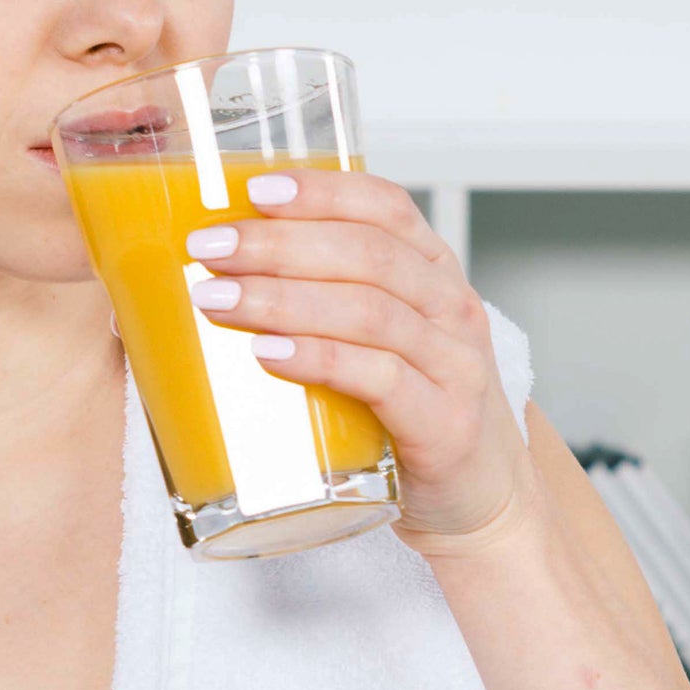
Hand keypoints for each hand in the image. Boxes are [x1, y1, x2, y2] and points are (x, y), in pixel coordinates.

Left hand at [183, 167, 538, 554]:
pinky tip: (269, 354)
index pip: (385, 208)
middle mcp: (450, 309)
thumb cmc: (408, 412)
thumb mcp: (376, 342)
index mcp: (432, 274)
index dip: (322, 191)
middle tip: (209, 248)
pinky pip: (381, 379)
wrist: (480, 500)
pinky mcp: (444, 425)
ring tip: (217, 297)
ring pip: (368, 311)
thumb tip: (208, 280)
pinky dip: (320, 360)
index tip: (255, 190)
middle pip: (366, 254)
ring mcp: (454, 366)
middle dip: (279, 244)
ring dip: (284, 298)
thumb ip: (319, 304)